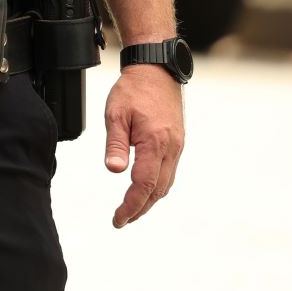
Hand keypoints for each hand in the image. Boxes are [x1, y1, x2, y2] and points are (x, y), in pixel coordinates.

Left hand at [103, 64, 184, 227]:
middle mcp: (171, 148)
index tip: (117, 219)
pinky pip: (169, 171)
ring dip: (150, 199)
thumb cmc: (133, 90)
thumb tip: (114, 171)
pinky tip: (145, 189)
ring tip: (131, 209)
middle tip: (121, 220)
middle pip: (158, 190)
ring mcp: (177, 146)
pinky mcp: (177, 142)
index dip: (131, 205)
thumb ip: (116, 144)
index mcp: (155, 143)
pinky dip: (157, 185)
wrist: (156, 70)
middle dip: (140, 208)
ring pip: (166, 183)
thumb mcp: (116, 114)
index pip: (144, 185)